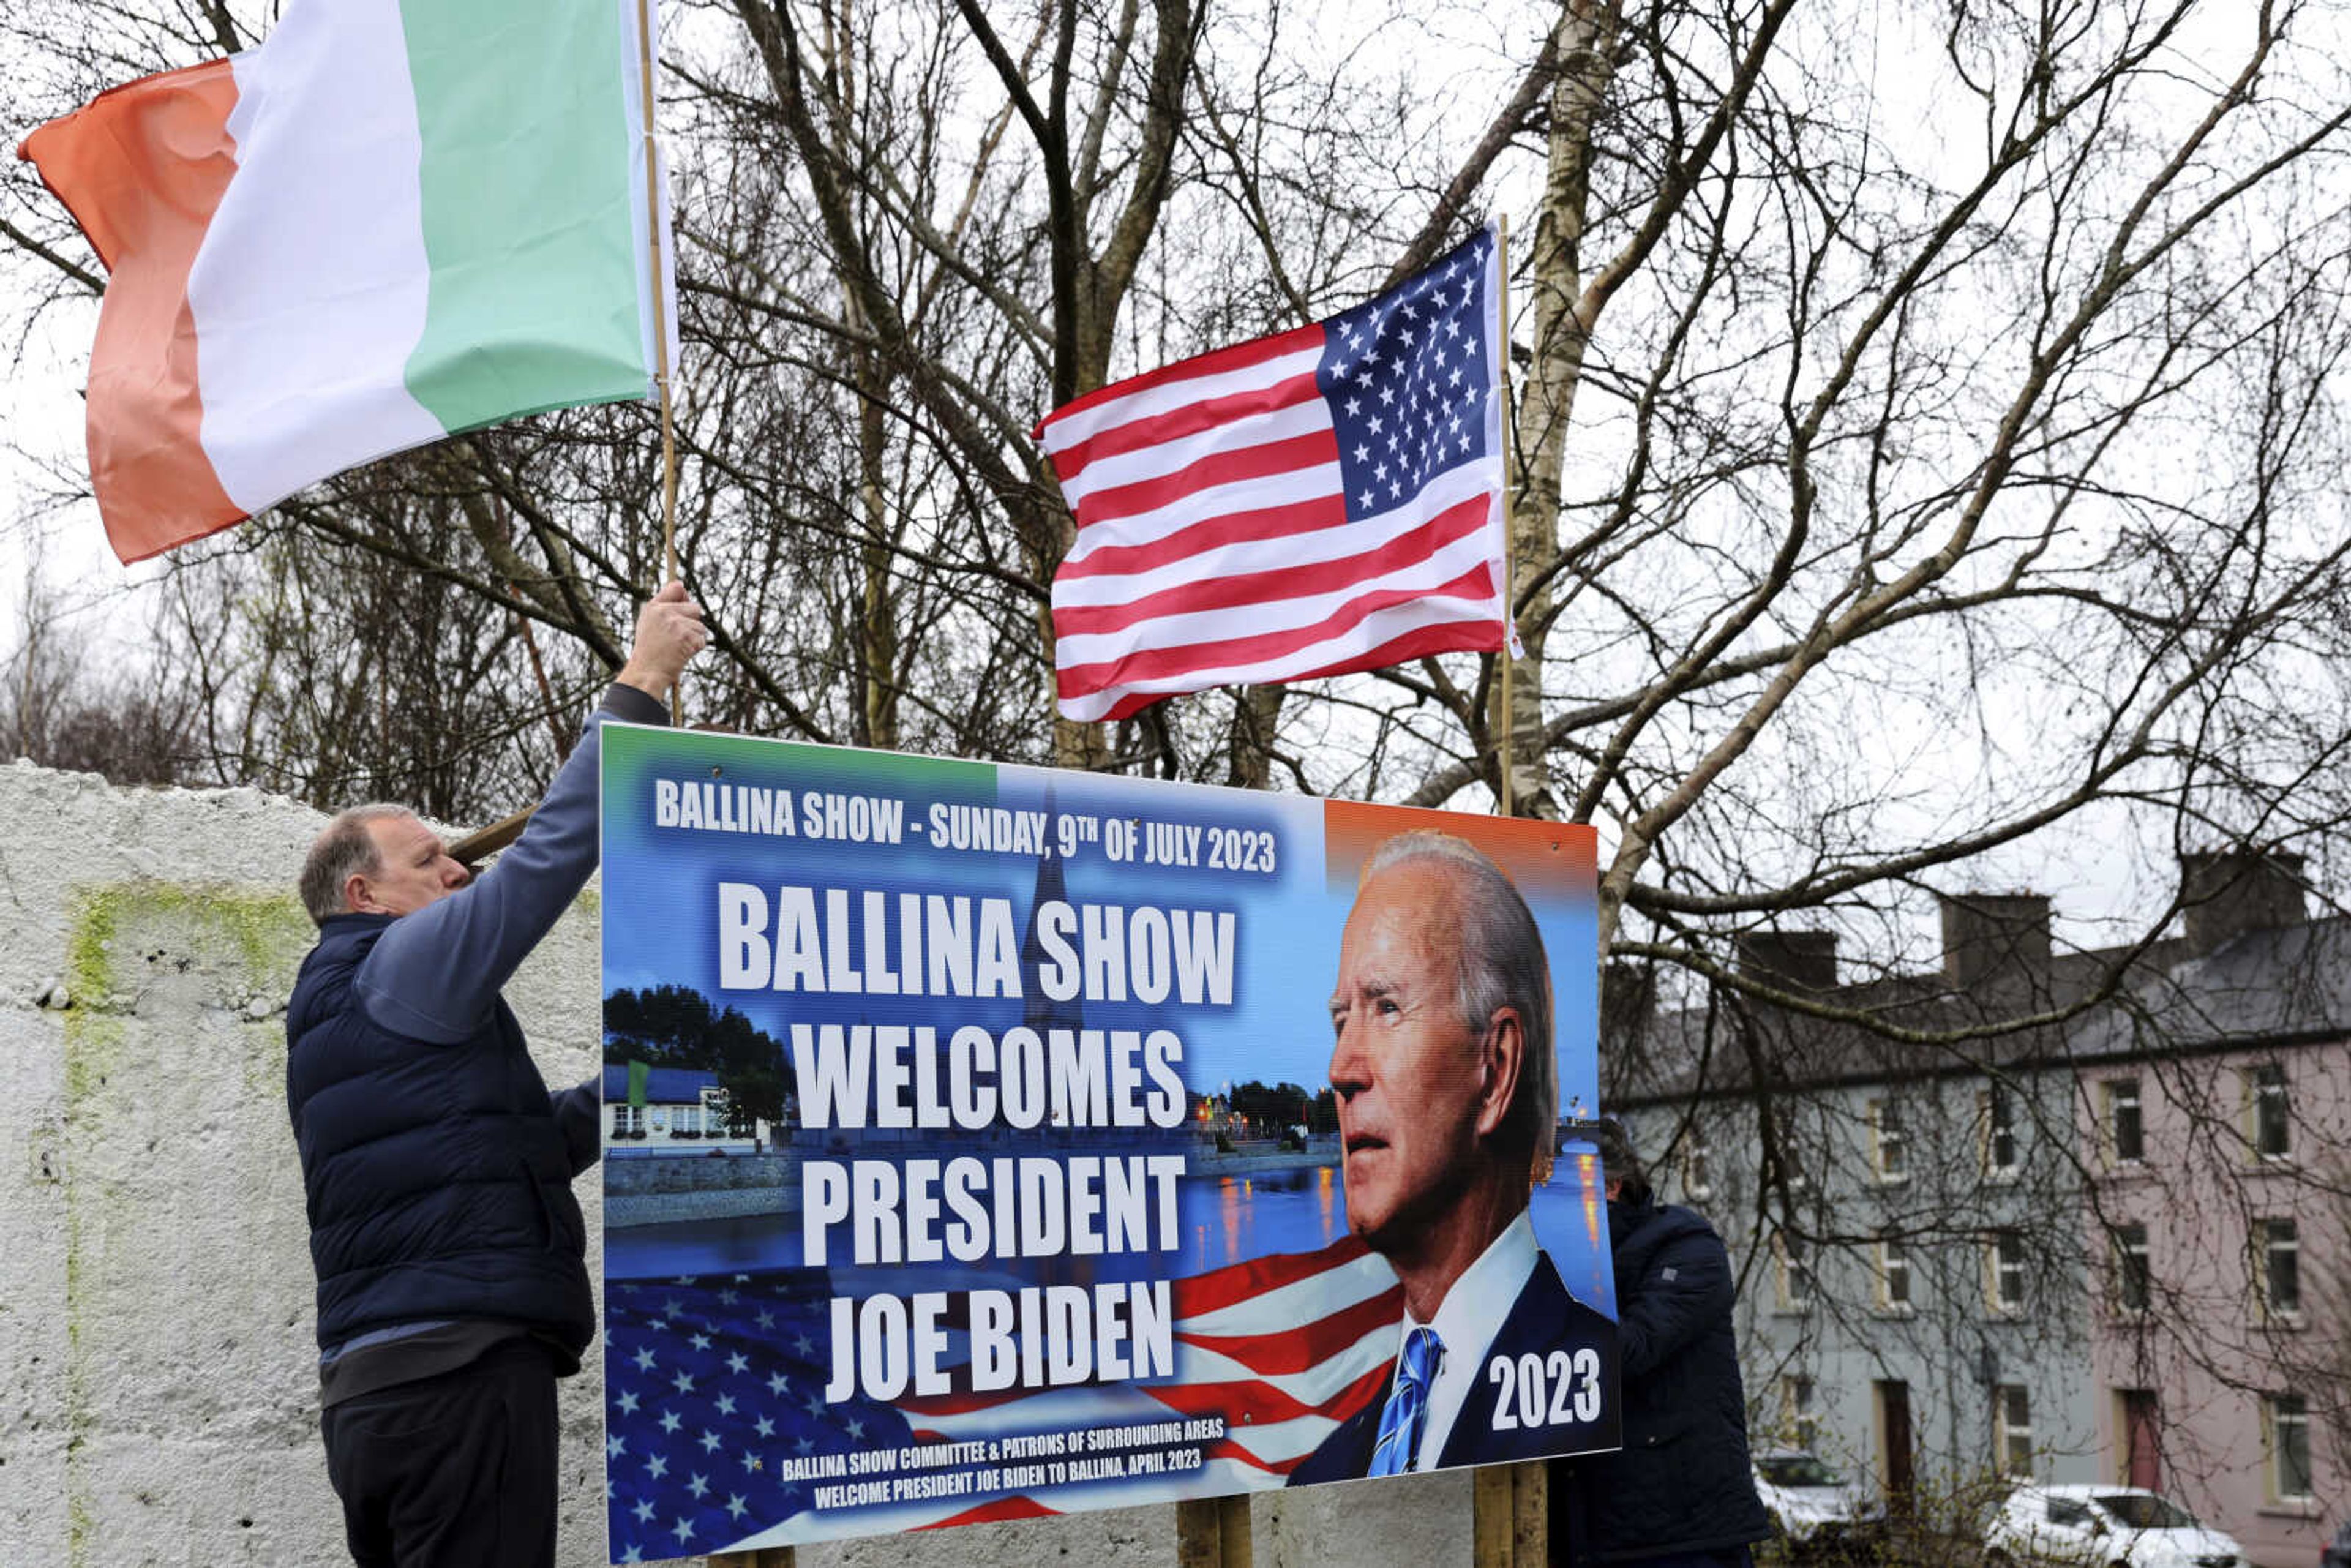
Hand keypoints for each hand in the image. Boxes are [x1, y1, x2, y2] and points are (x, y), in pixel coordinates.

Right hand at [616, 580, 706, 697]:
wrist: (646, 672)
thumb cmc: (649, 652)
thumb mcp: (649, 625)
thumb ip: (664, 608)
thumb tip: (685, 591)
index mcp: (653, 607)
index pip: (676, 588)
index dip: (685, 596)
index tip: (685, 603)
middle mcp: (664, 612)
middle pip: (695, 608)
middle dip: (692, 623)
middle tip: (678, 637)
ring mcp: (676, 624)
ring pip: (700, 626)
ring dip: (694, 638)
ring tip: (677, 648)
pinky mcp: (687, 637)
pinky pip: (702, 640)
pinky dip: (695, 649)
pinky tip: (681, 654)